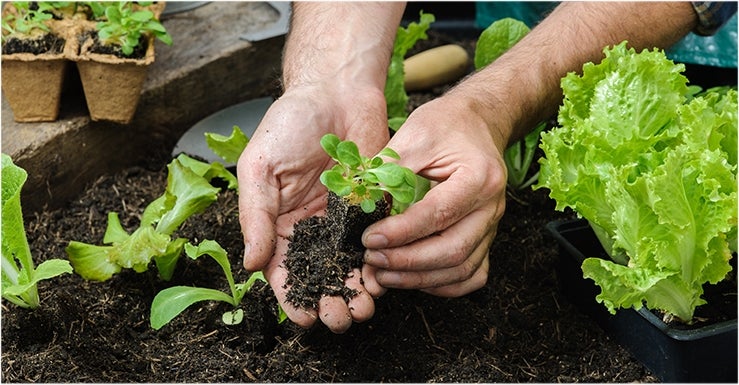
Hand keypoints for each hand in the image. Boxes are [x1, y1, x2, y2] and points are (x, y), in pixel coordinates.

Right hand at [237, 83, 389, 332]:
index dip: (291, 298)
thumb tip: (252, 264)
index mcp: (278, 222)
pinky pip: (376, 244)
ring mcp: (343, 221)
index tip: (304, 319)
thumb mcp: (260, 168)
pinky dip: (378, 265)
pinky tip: (383, 281)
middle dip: (328, 302)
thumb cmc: (290, 123)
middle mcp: (311, 228)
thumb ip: (256, 216)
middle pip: (318, 276)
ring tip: (363, 311)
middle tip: (339, 320)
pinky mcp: (372, 209)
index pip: (282, 271)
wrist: (337, 90)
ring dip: (355, 293)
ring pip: (349, 268)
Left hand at [361, 94, 507, 297]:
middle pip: (453, 250)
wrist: (477, 123)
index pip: (438, 214)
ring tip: (383, 274)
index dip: (401, 232)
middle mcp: (491, 207)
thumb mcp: (415, 135)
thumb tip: (361, 206)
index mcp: (478, 177)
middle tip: (372, 260)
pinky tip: (413, 279)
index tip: (369, 239)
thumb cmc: (446, 125)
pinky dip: (444, 285)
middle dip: (408, 262)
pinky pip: (472, 274)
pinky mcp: (486, 238)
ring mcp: (492, 226)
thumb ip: (389, 171)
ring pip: (462, 269)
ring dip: (419, 278)